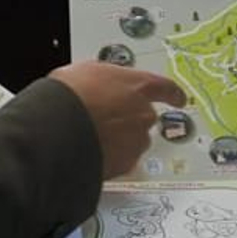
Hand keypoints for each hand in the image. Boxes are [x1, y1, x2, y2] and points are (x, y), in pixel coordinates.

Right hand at [49, 62, 185, 178]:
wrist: (57, 129)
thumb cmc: (69, 95)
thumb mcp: (86, 71)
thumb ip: (105, 79)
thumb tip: (99, 83)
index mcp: (137, 86)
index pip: (166, 88)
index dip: (173, 93)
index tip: (179, 98)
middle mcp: (143, 114)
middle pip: (145, 118)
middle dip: (129, 119)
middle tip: (104, 118)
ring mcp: (135, 142)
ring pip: (132, 142)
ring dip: (118, 140)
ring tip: (91, 136)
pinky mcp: (123, 165)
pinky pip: (119, 160)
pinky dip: (108, 157)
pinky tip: (89, 151)